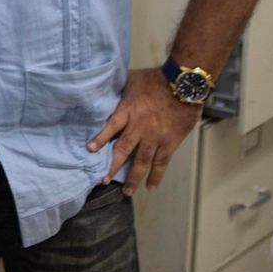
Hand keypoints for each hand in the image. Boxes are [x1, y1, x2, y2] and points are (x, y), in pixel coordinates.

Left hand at [87, 67, 201, 195]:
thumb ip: (119, 88)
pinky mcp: (170, 143)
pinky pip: (162, 162)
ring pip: (141, 161)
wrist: (182, 84)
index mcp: (128, 111)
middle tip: (102, 181)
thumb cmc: (156, 79)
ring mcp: (155, 137)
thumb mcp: (131, 79)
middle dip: (112, 166)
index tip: (89, 151)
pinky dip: (156, 175)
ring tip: (126, 192)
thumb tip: (104, 85)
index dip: (99, 139)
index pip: (110, 127)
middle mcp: (139, 127)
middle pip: (122, 150)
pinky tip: (151, 187)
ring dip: (133, 178)